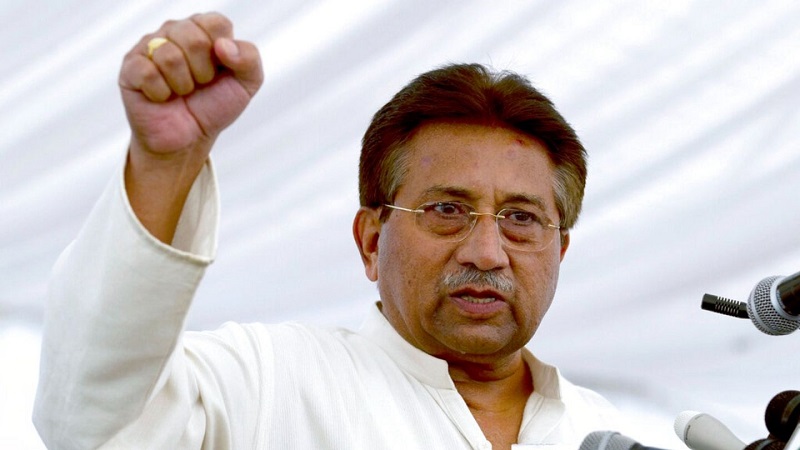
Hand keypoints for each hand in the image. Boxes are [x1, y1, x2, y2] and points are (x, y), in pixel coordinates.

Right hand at [119, 12, 261, 158]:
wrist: (190, 137)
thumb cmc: (215, 105)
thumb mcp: (246, 84)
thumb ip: (249, 58)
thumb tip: (222, 45)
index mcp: (203, 29)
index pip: (216, 23)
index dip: (223, 52)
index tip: (219, 70)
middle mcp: (175, 31)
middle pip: (193, 37)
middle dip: (203, 72)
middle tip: (200, 84)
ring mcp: (150, 46)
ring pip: (169, 55)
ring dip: (183, 85)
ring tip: (181, 91)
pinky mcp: (131, 67)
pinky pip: (148, 73)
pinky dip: (161, 93)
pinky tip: (162, 96)